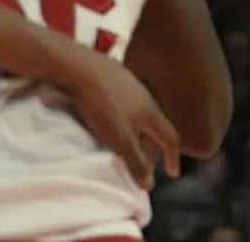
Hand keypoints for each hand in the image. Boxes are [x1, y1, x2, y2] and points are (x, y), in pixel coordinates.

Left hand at [61, 53, 179, 188]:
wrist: (76, 64)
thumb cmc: (100, 103)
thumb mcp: (118, 137)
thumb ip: (135, 160)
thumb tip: (149, 185)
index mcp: (151, 111)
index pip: (170, 137)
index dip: (173, 157)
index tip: (172, 173)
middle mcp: (144, 94)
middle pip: (154, 124)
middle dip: (151, 144)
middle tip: (144, 160)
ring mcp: (128, 80)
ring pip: (138, 111)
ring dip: (136, 128)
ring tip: (127, 140)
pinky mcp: (111, 73)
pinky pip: (123, 99)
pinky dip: (122, 114)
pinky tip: (110, 116)